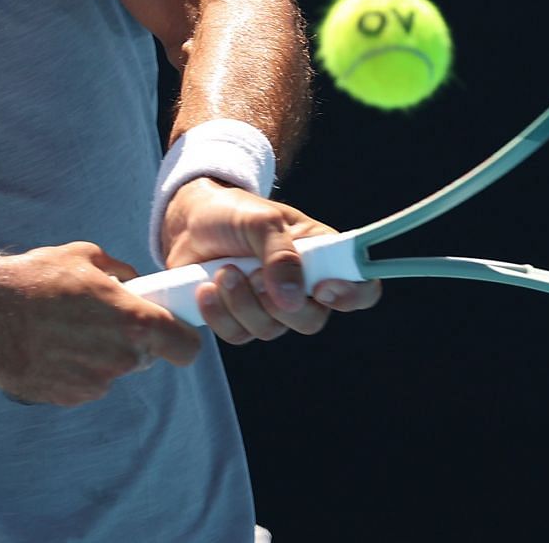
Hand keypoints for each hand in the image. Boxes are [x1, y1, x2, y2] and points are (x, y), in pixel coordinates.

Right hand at [0, 242, 202, 405]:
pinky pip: (87, 382)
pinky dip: (78, 368)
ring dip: (102, 354)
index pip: (185, 348)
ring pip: (115, 370)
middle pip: (147, 357)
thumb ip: (122, 275)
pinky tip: (54, 345)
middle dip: (135, 341)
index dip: (184, 339)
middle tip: (105, 319)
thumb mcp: (86, 258)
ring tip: (69, 328)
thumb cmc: (36, 277)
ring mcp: (93, 383)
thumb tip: (136, 285)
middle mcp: (119, 359)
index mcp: (132, 322)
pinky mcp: (68, 397)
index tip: (173, 331)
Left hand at [160, 178, 382, 344]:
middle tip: (250, 273)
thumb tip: (292, 299)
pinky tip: (206, 289)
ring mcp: (272, 306)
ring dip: (242, 302)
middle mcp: (303, 286)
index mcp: (322, 256)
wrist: (188, 221)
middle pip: (311, 320)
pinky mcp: (241, 319)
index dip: (351, 295)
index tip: (322, 288)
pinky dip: (220, 314)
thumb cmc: (233, 213)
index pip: (360, 288)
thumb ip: (281, 254)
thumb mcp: (260, 221)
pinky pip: (239, 335)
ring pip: (271, 330)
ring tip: (222, 271)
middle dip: (277, 302)